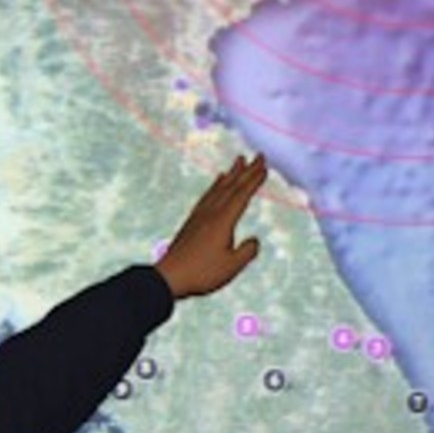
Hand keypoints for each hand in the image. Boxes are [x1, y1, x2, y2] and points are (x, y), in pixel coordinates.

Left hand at [155, 154, 266, 298]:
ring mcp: (200, 215)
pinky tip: (218, 182)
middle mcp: (211, 213)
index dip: (254, 180)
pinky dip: (215, 185)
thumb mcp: (231, 267)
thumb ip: (247, 251)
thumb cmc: (201, 273)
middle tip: (258, 155)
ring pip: (218, 188)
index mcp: (222, 221)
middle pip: (231, 186)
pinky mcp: (192, 221)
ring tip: (238, 161)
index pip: (242, 195)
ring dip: (231, 173)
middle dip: (247, 170)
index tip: (264, 166)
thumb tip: (254, 240)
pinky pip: (207, 196)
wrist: (169, 277)